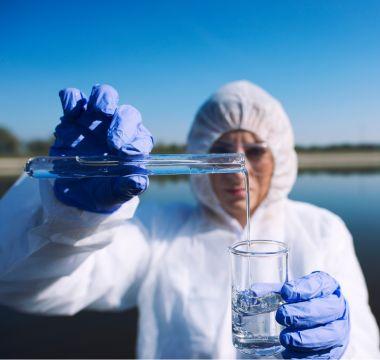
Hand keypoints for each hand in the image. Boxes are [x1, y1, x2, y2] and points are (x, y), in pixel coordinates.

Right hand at [50, 84, 153, 212]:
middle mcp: (118, 129)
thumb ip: (126, 188)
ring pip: (105, 94)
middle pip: (128, 113)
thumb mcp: (113, 194)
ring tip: (99, 112)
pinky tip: (71, 114)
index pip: (142, 138)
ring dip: (104, 99)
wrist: (74, 190)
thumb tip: (138, 181)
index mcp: (133, 146)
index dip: (137, 143)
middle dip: (123, 124)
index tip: (126, 155)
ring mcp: (95, 120)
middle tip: (113, 143)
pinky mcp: (73, 117)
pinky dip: (72, 99)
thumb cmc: (102, 190)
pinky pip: (73, 97)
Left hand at [276, 271, 349, 358]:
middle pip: (326, 309)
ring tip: (285, 338)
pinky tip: (289, 353)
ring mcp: (340, 329)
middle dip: (302, 314)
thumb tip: (253, 293)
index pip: (319, 284)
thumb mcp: (291, 291)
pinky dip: (306, 355)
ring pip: (330, 334)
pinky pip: (325, 355)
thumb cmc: (304, 301)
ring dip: (305, 338)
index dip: (303, 288)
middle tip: (281, 316)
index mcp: (328, 286)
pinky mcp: (336, 349)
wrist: (324, 318)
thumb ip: (273, 291)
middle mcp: (338, 306)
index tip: (286, 292)